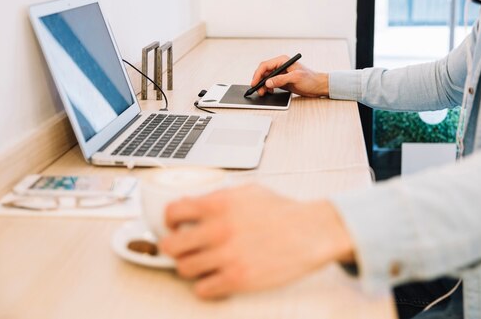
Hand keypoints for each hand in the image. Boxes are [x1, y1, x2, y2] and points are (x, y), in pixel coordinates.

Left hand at [160, 184, 353, 298]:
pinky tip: (216, 277)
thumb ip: (218, 196)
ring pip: (184, 269)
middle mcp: (219, 229)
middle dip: (173, 247)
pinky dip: (206, 285)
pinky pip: (202, 289)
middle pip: (170, 245)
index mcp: (219, 204)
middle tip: (183, 248)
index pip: (172, 212)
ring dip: (190, 267)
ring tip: (203, 263)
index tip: (173, 226)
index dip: (169, 221)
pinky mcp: (238, 279)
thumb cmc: (283, 212)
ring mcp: (227, 256)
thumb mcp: (248, 192)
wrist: (311, 232)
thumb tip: (191, 203)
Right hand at [250, 55, 328, 96]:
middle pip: (264, 72)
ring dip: (263, 86)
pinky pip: (271, 84)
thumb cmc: (310, 79)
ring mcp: (281, 74)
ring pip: (266, 79)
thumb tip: (268, 82)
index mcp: (283, 61)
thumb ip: (281, 79)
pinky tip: (269, 92)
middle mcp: (280, 66)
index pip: (265, 65)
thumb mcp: (295, 78)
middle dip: (259, 81)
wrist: (318, 86)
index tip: (255, 83)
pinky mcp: (282, 81)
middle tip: (258, 90)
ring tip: (263, 93)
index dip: (258, 74)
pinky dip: (268, 88)